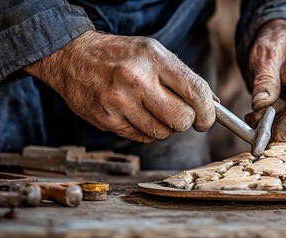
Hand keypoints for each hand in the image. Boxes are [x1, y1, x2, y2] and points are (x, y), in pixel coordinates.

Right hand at [24, 31, 214, 142]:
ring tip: (152, 108)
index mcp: (153, 59)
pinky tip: (136, 113)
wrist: (72, 57)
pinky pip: (143, 138)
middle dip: (187, 121)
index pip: (196, 92)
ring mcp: (120, 103)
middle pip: (181, 120)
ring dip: (164, 126)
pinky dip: (146, 131)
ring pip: (163, 133)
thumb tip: (212, 105)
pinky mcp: (108, 121)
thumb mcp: (154, 52)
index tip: (207, 118)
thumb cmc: (119, 55)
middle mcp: (136, 80)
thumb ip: (183, 76)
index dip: (207, 112)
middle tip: (181, 114)